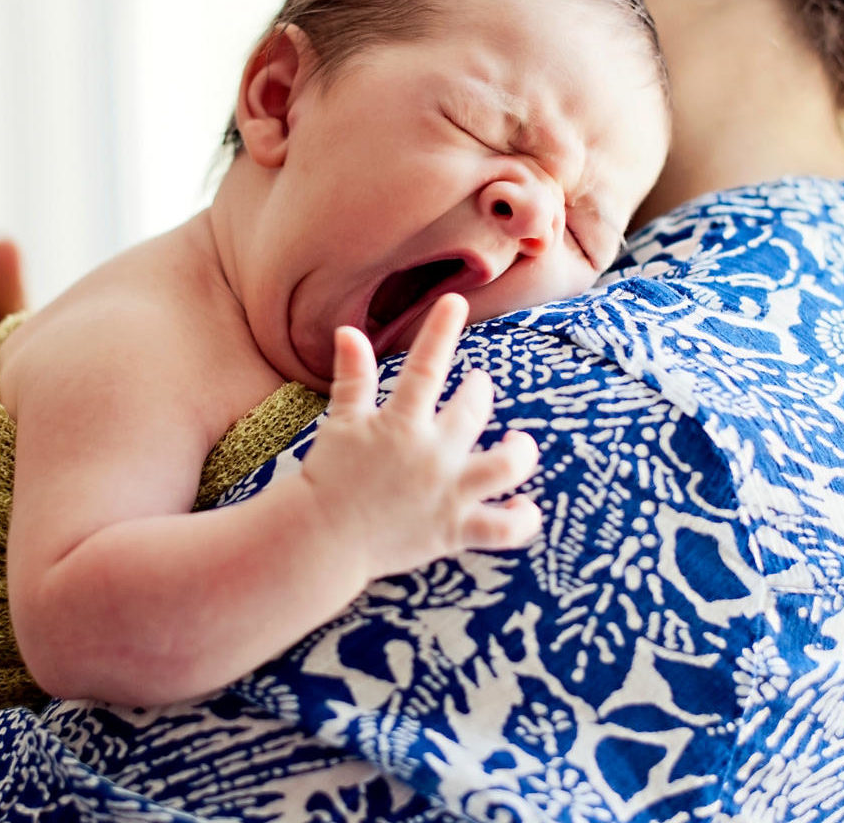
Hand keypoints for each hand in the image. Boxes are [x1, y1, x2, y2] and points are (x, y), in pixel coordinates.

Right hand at [299, 293, 542, 581]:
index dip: (441, 329)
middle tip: (477, 385)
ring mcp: (448, 494)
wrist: (320, 541)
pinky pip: (504, 528)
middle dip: (480, 390)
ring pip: (507, 467)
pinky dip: (522, 518)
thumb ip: (353, 377)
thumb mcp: (340, 422)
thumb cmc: (328, 477)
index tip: (455, 302)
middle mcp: (432, 455)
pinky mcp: (456, 530)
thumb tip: (349, 331)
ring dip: (520, 450)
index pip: (425, 365)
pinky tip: (523, 505)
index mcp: (400, 424)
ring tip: (517, 442)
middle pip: (474, 410)